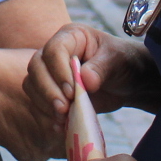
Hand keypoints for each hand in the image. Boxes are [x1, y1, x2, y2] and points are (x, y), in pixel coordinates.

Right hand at [25, 25, 160, 120]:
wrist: (128, 82)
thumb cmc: (124, 63)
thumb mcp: (117, 61)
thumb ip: (102, 68)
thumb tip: (86, 79)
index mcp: (71, 36)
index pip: (54, 49)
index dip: (59, 71)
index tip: (72, 92)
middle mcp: (55, 51)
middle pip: (36, 66)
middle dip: (48, 90)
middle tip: (63, 108)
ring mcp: (51, 71)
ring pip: (32, 84)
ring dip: (45, 102)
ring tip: (62, 117)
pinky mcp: (52, 90)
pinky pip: (37, 100)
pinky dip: (46, 113)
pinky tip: (59, 124)